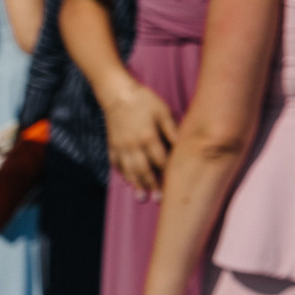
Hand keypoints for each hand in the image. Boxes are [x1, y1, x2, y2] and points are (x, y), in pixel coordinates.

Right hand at [103, 80, 176, 195]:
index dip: (167, 173)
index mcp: (148, 137)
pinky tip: (127, 183)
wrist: (118, 94)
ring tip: (142, 197)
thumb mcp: (163, 111)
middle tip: (158, 200)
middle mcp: (133, 145)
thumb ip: (172, 130)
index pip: (160, 160)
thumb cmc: (145, 101)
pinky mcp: (112, 145)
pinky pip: (116, 164)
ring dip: (136, 185)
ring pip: (129, 170)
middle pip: (144, 170)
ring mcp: (120, 147)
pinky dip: (122, 174)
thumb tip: (183, 145)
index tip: (175, 184)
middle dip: (152, 185)